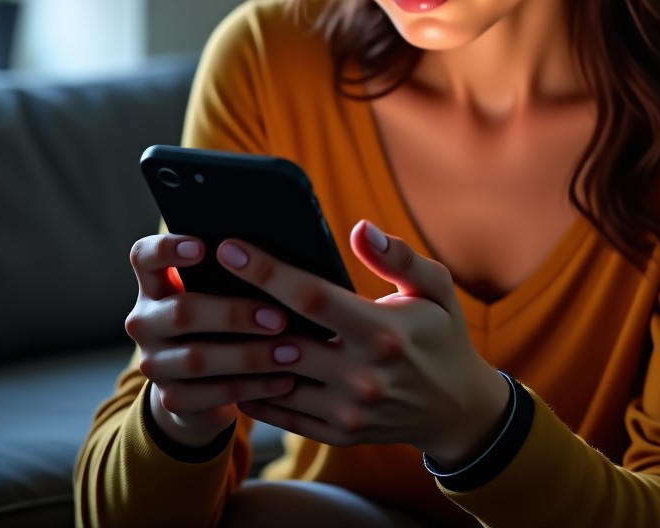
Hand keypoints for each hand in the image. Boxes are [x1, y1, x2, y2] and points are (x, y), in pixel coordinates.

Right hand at [124, 233, 297, 447]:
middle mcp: (145, 322)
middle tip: (280, 317)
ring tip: (293, 352)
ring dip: (251, 355)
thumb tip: (282, 257)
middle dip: (234, 314)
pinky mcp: (171, 398)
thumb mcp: (219, 292)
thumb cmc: (223, 318)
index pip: (144, 256)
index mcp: (155, 284)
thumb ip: (234, 272)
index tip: (203, 246)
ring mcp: (154, 363)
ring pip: (198, 358)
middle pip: (181, 312)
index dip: (168, 248)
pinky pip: (214, 393)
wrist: (203, 384)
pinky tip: (285, 379)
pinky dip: (254, 387)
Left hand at [221, 220, 509, 465]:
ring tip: (208, 320)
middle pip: (281, 338)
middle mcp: (361, 375)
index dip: (266, 271)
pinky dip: (251, 388)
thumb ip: (398, 257)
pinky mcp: (337, 432)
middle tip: (202, 282)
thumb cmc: (442, 336)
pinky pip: (280, 412)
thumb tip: (360, 228)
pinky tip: (232, 362)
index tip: (231, 248)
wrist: (457, 409)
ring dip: (238, 351)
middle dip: (237, 309)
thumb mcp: (435, 288)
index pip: (311, 296)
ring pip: (274, 379)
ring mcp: (347, 410)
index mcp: (382, 332)